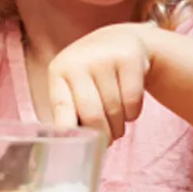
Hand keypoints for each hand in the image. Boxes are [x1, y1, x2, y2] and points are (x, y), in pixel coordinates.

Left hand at [47, 24, 154, 143]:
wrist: (120, 40)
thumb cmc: (91, 74)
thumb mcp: (73, 85)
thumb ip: (68, 112)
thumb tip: (67, 149)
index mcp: (59, 71)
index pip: (61, 107)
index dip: (68, 131)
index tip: (73, 151)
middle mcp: (79, 61)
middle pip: (92, 115)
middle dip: (102, 136)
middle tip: (106, 141)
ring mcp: (104, 57)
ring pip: (115, 111)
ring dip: (119, 127)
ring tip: (116, 123)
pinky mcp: (129, 58)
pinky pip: (133, 102)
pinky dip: (133, 114)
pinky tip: (128, 106)